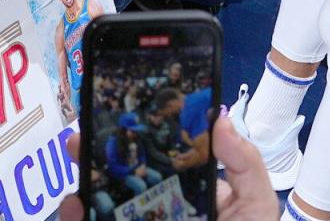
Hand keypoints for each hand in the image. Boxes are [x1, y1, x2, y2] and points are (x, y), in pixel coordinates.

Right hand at [54, 118, 276, 220]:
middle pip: (123, 181)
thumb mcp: (256, 207)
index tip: (120, 118)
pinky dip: (77, 218)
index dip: (140, 139)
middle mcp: (159, 212)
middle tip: (79, 139)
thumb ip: (245, 165)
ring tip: (73, 176)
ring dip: (83, 189)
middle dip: (97, 158)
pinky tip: (73, 209)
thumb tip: (222, 120)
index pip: (161, 162)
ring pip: (102, 206)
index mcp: (192, 197)